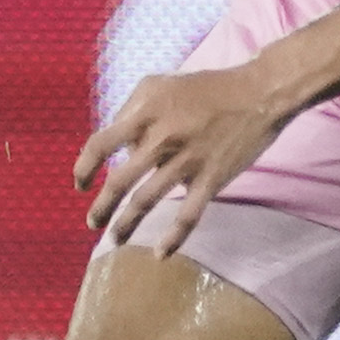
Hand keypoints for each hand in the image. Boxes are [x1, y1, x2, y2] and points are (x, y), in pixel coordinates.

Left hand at [76, 60, 294, 251]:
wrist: (258, 94)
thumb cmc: (206, 88)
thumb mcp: (160, 84)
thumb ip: (133, 109)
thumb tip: (119, 146)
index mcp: (146, 113)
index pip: (101, 143)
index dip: (84, 167)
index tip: (80, 184)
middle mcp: (162, 137)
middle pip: (119, 180)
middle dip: (102, 207)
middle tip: (92, 222)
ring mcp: (187, 160)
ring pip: (146, 201)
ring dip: (126, 225)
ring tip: (115, 240)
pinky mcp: (212, 178)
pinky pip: (189, 215)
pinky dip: (173, 237)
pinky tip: (161, 254)